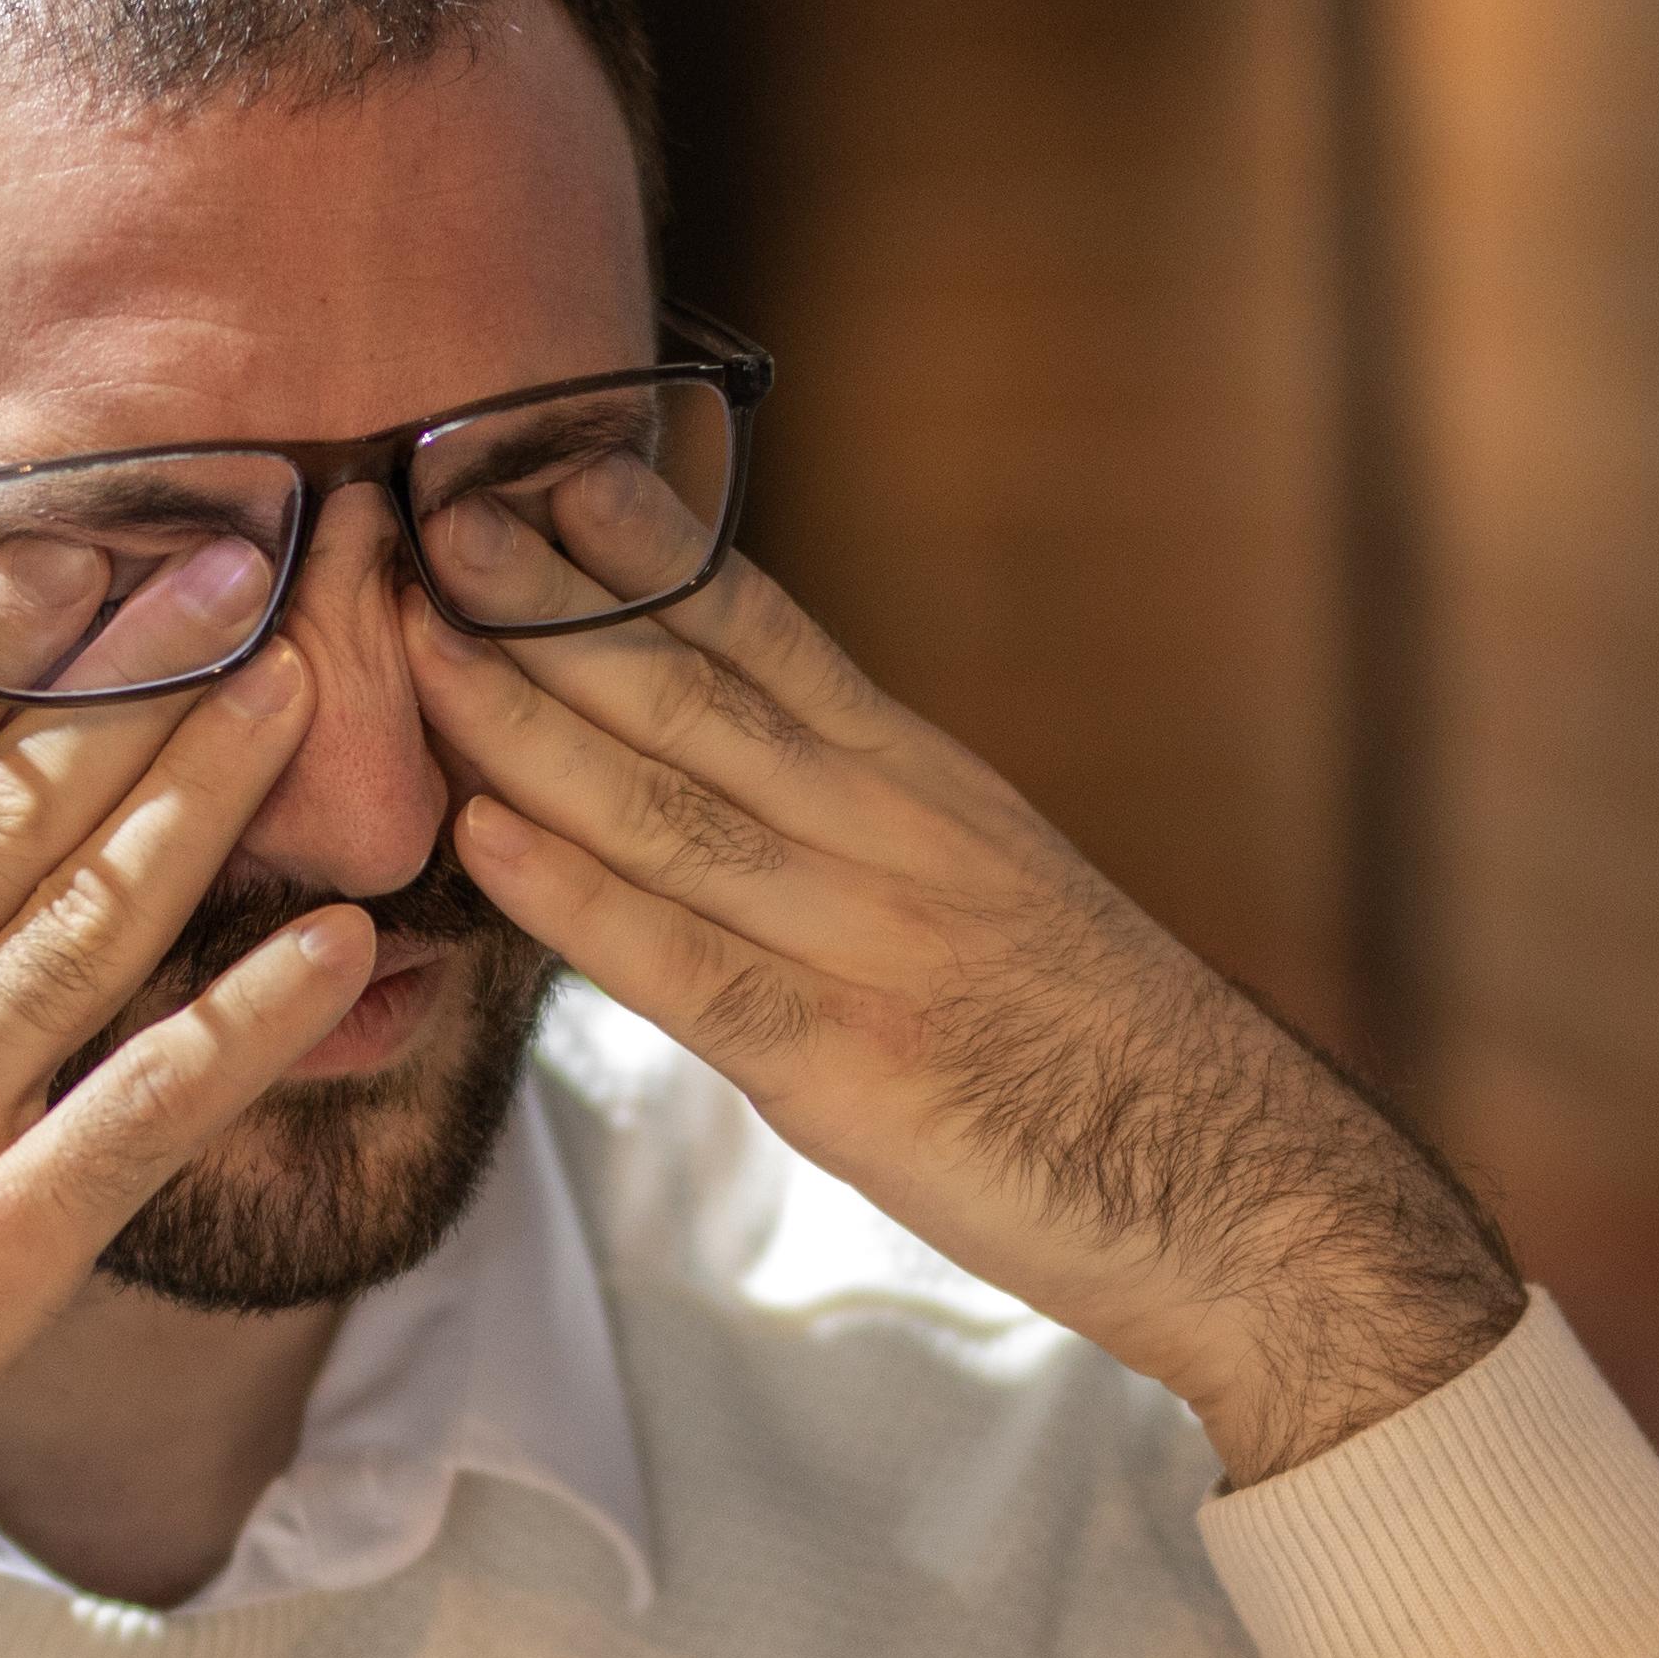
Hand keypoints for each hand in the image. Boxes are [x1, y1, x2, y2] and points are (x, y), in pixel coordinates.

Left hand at [410, 469, 1519, 1484]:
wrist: (1246, 1191)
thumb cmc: (1111, 1066)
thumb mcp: (998, 900)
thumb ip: (872, 838)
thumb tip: (747, 785)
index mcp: (930, 788)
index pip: (767, 636)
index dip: (646, 551)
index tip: (539, 466)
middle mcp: (897, 835)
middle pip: (695, 692)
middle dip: (549, 601)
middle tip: (425, 509)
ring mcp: (873, 945)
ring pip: (669, 804)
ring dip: (525, 716)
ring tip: (413, 637)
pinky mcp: (850, 1069)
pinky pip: (689, 967)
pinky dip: (580, 898)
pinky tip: (484, 840)